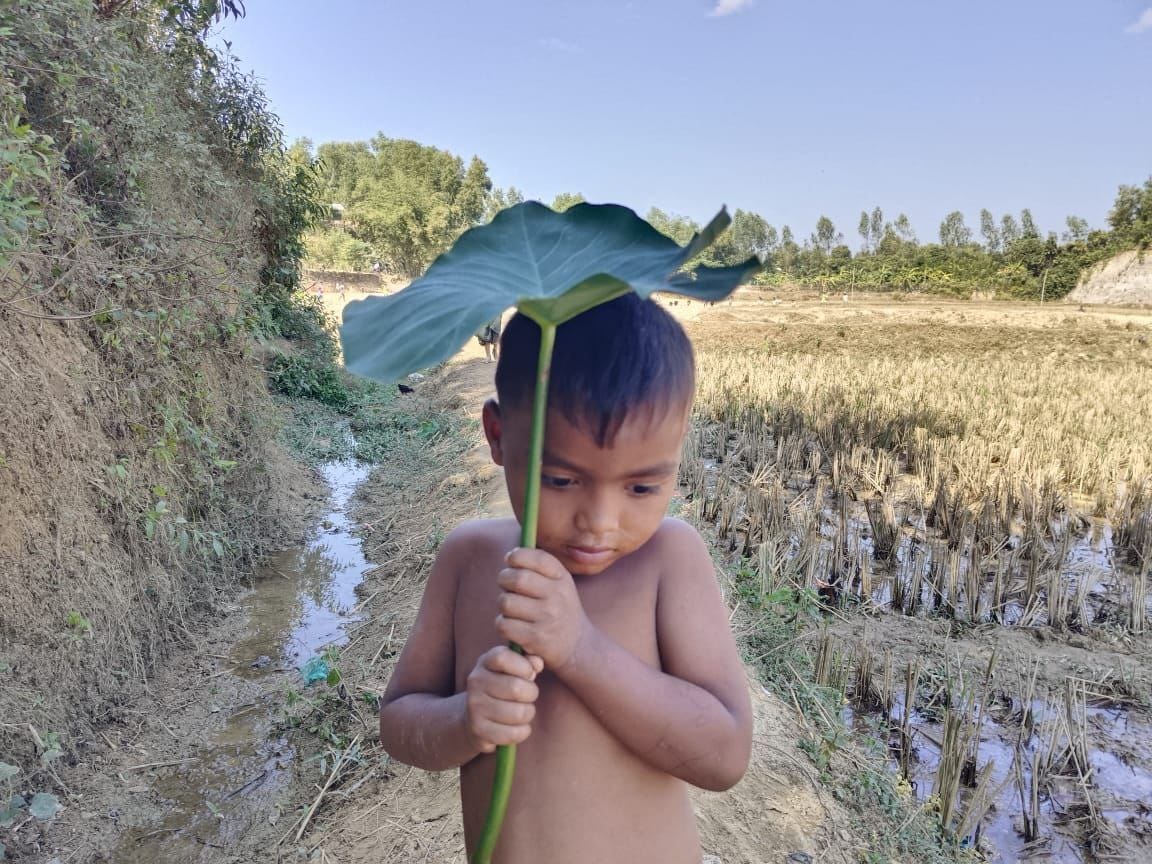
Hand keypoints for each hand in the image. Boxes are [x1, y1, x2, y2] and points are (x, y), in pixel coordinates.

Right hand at [464, 646, 542, 752]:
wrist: (473, 717)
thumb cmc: (502, 688)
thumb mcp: (513, 670)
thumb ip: (528, 662)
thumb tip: (537, 663)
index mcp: (485, 662)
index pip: (503, 658)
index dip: (523, 666)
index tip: (530, 674)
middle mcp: (476, 682)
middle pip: (516, 688)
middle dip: (531, 694)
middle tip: (528, 697)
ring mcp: (475, 706)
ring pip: (519, 713)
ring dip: (528, 714)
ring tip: (522, 712)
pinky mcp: (478, 730)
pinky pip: (514, 733)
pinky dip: (522, 732)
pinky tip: (517, 727)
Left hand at [496, 547, 590, 669]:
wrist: (577, 645)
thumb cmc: (559, 608)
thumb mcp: (559, 583)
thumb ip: (538, 567)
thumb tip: (509, 556)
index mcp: (562, 578)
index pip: (537, 558)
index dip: (517, 556)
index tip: (510, 560)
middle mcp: (557, 596)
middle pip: (517, 579)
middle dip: (504, 579)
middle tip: (506, 584)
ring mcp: (547, 618)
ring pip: (507, 602)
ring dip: (503, 604)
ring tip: (512, 608)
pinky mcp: (536, 638)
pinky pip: (504, 625)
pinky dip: (502, 624)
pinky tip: (512, 625)